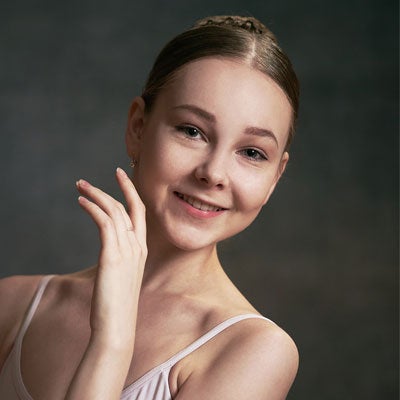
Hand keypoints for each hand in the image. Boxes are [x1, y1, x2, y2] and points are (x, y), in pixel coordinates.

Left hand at [76, 168, 146, 350]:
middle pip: (125, 207)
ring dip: (95, 195)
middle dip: (108, 189)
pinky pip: (104, 223)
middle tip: (85, 181)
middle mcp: (137, 246)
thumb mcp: (122, 276)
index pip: (139, 212)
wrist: (117, 325)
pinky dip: (92, 208)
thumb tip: (109, 249)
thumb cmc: (117, 303)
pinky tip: (81, 202)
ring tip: (79, 187)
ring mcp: (127, 250)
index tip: (119, 176)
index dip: (130, 191)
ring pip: (114, 211)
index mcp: (142, 249)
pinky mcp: (112, 256)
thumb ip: (119, 259)